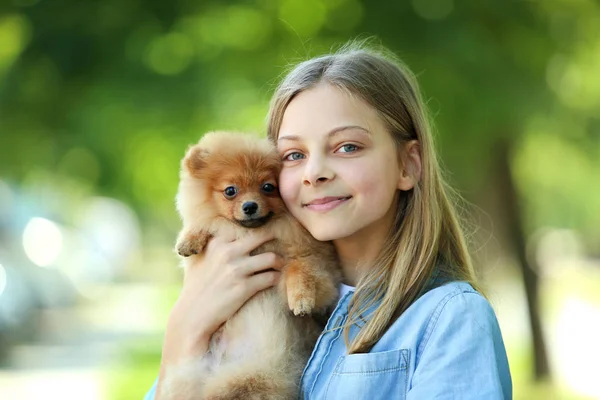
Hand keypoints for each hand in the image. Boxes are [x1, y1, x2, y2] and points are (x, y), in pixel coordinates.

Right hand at [159, 232, 281, 368]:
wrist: (192, 316)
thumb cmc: (196, 288)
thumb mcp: (200, 260)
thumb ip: (214, 246)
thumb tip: (229, 236)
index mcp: (217, 243)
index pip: (244, 228)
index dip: (258, 229)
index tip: (266, 232)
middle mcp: (227, 253)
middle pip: (261, 236)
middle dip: (274, 239)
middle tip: (281, 244)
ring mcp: (236, 270)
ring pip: (271, 258)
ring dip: (279, 262)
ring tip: (279, 265)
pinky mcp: (244, 287)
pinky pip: (271, 277)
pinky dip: (276, 278)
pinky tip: (275, 280)